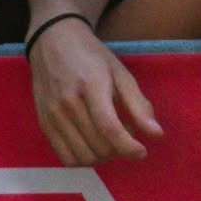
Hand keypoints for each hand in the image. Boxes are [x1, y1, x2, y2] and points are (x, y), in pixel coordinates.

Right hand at [28, 17, 162, 164]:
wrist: (51, 40)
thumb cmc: (90, 56)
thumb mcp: (120, 72)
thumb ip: (138, 104)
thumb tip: (156, 135)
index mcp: (91, 85)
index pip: (109, 127)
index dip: (129, 147)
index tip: (141, 151)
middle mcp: (67, 102)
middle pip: (99, 146)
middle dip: (119, 150)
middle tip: (124, 137)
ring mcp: (52, 113)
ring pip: (83, 156)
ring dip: (102, 157)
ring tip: (107, 141)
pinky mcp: (43, 122)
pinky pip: (65, 157)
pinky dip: (83, 159)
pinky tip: (89, 145)